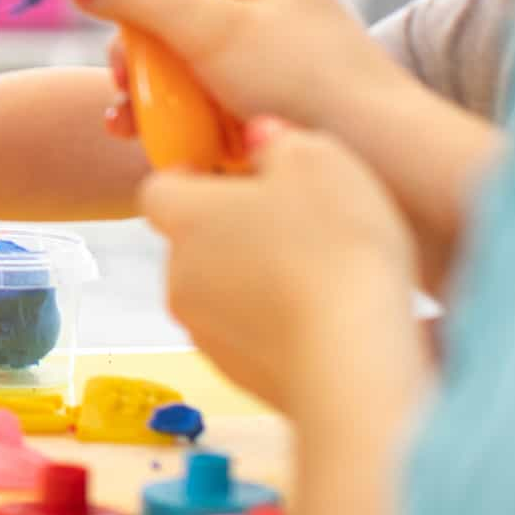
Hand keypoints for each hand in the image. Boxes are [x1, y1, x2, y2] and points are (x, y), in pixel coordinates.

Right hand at [70, 0, 413, 135]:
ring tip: (125, 113)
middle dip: (135, 32)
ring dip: (143, 82)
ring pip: (180, 56)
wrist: (386, 168)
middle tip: (121, 62)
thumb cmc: (309, 85)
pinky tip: (144, 138)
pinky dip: (166, 117)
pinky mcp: (257, 111)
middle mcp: (268, 10)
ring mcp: (263, 64)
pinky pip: (196, 101)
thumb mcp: (213, 29)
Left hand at [141, 118, 422, 415]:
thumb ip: (278, 141)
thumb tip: (262, 138)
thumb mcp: (317, 161)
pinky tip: (327, 319)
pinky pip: (250, 338)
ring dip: (255, 280)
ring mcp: (204, 332)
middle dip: (233, 231)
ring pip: (220, 292)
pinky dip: (276, 326)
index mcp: (183, 215)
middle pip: (192, 242)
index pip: (161, 188)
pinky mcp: (239, 376)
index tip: (237, 176)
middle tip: (293, 224)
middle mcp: (178, 275)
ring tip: (318, 275)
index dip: (197, 178)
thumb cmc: (332, 247)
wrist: (352, 360)